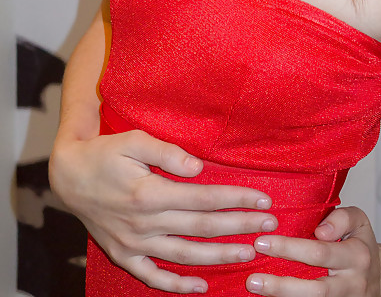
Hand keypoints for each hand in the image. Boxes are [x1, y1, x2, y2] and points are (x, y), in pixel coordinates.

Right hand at [49, 130, 277, 292]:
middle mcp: (144, 223)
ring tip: (249, 254)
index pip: (204, 199)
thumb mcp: (134, 141)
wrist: (68, 175)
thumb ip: (167, 152)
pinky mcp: (124, 255)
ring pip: (184, 255)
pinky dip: (177, 286)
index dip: (236, 199)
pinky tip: (201, 288)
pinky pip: (153, 277)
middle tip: (269, 226)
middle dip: (239, 227)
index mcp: (149, 193)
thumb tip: (198, 167)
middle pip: (202, 228)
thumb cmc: (106, 153)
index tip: (263, 199)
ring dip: (219, 256)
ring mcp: (133, 244)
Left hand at [245, 206, 380, 296]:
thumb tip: (320, 231)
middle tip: (252, 277)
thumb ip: (341, 217)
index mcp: (357, 256)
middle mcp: (351, 283)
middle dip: (281, 285)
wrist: (379, 278)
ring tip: (255, 288)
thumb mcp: (359, 221)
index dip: (290, 248)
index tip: (263, 241)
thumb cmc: (361, 245)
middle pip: (315, 289)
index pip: (320, 252)